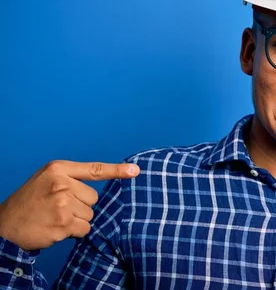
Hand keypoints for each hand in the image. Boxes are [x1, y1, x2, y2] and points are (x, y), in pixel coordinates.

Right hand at [0, 160, 138, 250]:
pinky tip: (56, 228)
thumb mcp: (46, 180)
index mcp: (58, 169)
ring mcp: (63, 203)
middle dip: (79, 206)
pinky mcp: (64, 222)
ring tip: (54, 218)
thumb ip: (71, 179)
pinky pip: (84, 229)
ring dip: (76, 220)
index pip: (94, 169)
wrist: (4, 226)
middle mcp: (61, 183)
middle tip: (57, 208)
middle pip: (93, 198)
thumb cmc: (30, 202)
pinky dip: (74, 232)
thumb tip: (98, 190)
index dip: (117, 171)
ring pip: (90, 215)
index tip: (135, 171)